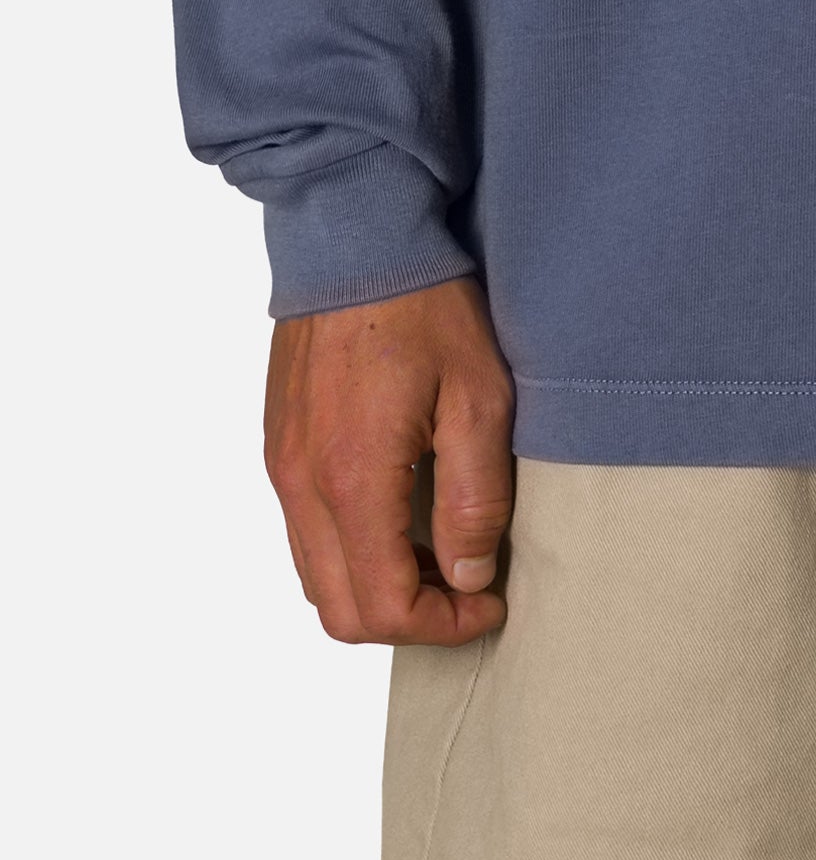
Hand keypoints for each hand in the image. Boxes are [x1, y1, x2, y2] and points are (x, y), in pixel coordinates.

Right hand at [264, 277, 513, 645]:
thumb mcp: (478, 396)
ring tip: (437, 554)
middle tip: (465, 591)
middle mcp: (302, 484)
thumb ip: (474, 497)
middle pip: (338, 610)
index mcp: (352, 479)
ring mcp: (283, 465)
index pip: (384, 605)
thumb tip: (468, 576)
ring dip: (374, 587)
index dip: (443, 625)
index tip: (491, 602)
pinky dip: (348, 549)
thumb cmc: (424, 305)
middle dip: (407, 620)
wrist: (356, 233)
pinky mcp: (280, 444)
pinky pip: (304, 531)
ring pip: (315, 576)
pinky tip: (400, 513)